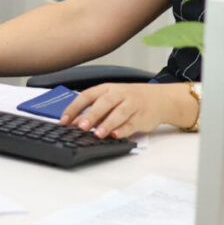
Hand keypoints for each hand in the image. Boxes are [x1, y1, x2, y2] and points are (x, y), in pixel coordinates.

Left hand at [59, 83, 188, 138]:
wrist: (159, 99)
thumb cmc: (130, 99)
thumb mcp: (110, 100)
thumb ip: (93, 111)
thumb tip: (74, 123)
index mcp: (107, 89)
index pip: (87, 96)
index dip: (74, 108)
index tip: (64, 120)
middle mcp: (119, 95)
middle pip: (104, 103)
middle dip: (92, 115)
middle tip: (81, 126)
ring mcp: (131, 105)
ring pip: (119, 113)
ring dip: (107, 124)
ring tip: (98, 134)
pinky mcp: (142, 117)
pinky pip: (132, 124)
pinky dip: (123, 130)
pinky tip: (115, 135)